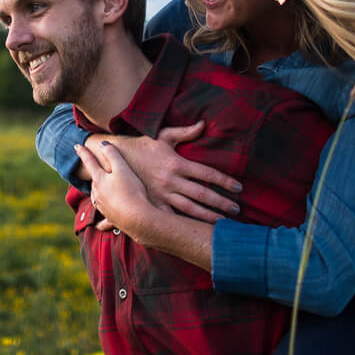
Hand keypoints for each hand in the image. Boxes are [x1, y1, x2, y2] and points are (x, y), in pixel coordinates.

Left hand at [76, 143, 158, 238]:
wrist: (137, 218)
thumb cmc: (131, 190)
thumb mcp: (122, 168)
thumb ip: (112, 154)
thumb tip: (103, 144)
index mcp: (99, 180)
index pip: (90, 162)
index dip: (83, 153)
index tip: (76, 146)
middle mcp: (98, 194)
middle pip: (94, 181)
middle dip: (94, 174)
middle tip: (92, 168)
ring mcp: (104, 208)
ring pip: (97, 198)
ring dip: (97, 193)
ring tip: (98, 190)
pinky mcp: (112, 220)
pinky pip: (104, 221)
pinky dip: (101, 222)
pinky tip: (98, 225)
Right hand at [85, 122, 241, 222]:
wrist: (115, 157)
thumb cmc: (143, 145)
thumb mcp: (164, 135)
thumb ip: (185, 132)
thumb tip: (204, 124)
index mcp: (177, 163)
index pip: (207, 174)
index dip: (225, 181)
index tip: (239, 188)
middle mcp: (172, 180)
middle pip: (202, 194)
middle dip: (222, 202)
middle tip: (237, 208)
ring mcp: (162, 194)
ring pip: (190, 209)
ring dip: (208, 216)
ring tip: (223, 222)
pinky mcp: (152, 203)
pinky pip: (171, 216)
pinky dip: (183, 224)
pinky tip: (195, 230)